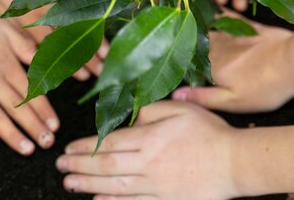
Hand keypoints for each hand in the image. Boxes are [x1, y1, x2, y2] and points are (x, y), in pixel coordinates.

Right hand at [0, 0, 58, 154]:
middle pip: (17, 108)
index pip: (31, 93)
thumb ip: (25, 47)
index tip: (55, 126)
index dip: (44, 111)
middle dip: (34, 128)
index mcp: (7, 63)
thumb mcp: (5, 27)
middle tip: (48, 144)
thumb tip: (44, 60)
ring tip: (26, 149)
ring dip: (12, 135)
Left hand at [0, 0, 103, 78]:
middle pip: (70, 35)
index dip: (66, 61)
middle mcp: (47, 4)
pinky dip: (98, 12)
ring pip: (81, 18)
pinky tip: (108, 23)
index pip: (51, 44)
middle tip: (97, 74)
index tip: (80, 77)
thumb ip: (12, 30)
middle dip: (84, 56)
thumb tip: (28, 57)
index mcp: (27, 13)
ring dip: (94, 38)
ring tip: (107, 55)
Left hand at [56, 101, 242, 199]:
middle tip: (59, 165)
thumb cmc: (209, 132)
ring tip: (69, 182)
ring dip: (88, 184)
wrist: (234, 162)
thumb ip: (152, 111)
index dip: (85, 146)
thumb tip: (132, 118)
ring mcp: (155, 185)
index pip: (109, 142)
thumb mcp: (181, 108)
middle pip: (105, 165)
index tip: (68, 147)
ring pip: (114, 186)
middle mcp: (147, 162)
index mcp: (150, 137)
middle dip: (78, 165)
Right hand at [172, 21, 293, 112]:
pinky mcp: (246, 26)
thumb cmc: (266, 88)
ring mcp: (231, 34)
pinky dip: (214, 12)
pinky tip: (207, 6)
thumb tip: (175, 94)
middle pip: (193, 43)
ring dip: (193, 26)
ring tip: (180, 22)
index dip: (173, 62)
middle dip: (180, 41)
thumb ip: (204, 97)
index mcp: (211, 67)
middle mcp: (216, 47)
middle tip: (166, 39)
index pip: (184, 62)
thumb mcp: (235, 102)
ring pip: (205, 29)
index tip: (161, 62)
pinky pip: (224, 16)